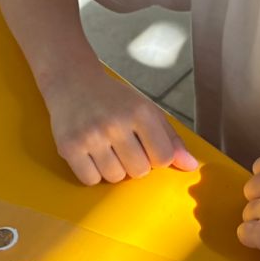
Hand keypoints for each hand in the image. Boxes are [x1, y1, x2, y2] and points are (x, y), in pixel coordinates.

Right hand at [43, 71, 199, 184]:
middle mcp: (115, 123)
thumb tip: (191, 166)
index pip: (163, 158)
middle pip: (139, 171)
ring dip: (113, 169)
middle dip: (134, 164)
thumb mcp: (146, 110)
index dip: (157, 157)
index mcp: (140, 112)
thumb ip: (170, 138)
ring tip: (106, 148)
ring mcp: (90, 135)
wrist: (72, 80)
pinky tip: (90, 155)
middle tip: (122, 145)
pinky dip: (92, 173)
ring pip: (114, 178)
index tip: (146, 146)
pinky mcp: (68, 146)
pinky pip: (90, 180)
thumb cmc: (114, 99)